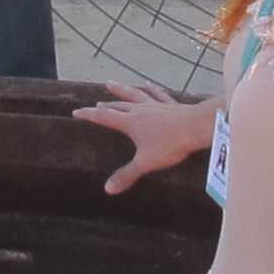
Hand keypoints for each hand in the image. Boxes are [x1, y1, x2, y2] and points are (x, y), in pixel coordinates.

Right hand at [74, 82, 216, 194]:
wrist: (197, 126)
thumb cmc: (170, 144)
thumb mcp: (146, 162)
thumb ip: (127, 175)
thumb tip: (107, 189)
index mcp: (130, 122)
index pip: (104, 117)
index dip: (89, 115)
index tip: (76, 112)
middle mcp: (140, 110)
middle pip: (118, 105)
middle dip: (105, 105)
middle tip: (95, 103)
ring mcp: (156, 105)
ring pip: (135, 95)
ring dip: (122, 90)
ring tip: (111, 83)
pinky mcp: (170, 105)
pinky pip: (157, 94)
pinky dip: (151, 89)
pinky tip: (148, 84)